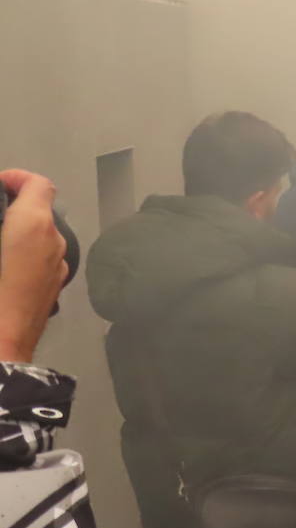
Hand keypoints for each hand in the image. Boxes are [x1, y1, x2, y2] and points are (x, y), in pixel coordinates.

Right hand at [0, 171, 66, 363]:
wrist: (1, 348)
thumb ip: (1, 223)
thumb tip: (4, 225)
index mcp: (33, 226)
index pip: (39, 185)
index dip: (17, 179)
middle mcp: (54, 243)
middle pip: (41, 211)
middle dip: (15, 207)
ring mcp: (58, 268)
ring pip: (43, 238)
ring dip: (20, 233)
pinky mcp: (54, 290)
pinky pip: (42, 261)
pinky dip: (25, 255)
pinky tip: (3, 269)